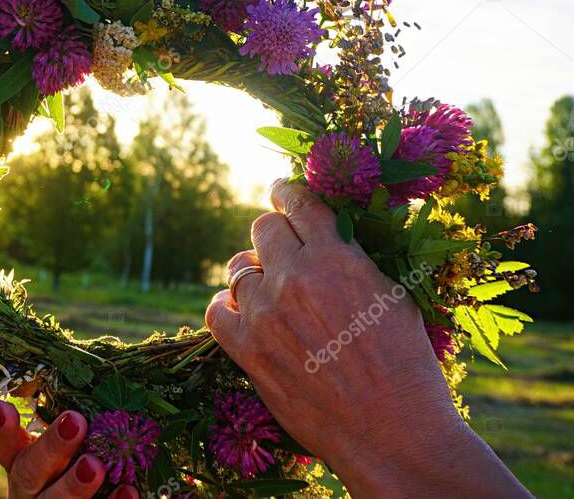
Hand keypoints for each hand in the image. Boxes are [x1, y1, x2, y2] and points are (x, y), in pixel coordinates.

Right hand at [0, 401, 137, 498]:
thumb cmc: (83, 467)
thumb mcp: (71, 446)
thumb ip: (75, 421)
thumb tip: (110, 373)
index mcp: (25, 465)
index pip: (4, 446)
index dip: (2, 429)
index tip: (5, 406)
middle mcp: (31, 491)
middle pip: (29, 472)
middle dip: (50, 448)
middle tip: (75, 422)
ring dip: (73, 485)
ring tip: (95, 465)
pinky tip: (128, 491)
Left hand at [206, 180, 529, 498]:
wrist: (393, 432)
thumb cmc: (406, 365)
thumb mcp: (393, 295)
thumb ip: (354, 260)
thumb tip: (330, 236)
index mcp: (336, 256)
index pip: (299, 203)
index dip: (288, 191)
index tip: (281, 190)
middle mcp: (294, 277)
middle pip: (263, 229)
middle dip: (273, 234)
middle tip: (281, 246)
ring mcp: (265, 313)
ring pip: (238, 268)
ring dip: (253, 273)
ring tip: (269, 288)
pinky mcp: (246, 350)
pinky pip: (216, 310)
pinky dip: (226, 306)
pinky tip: (240, 311)